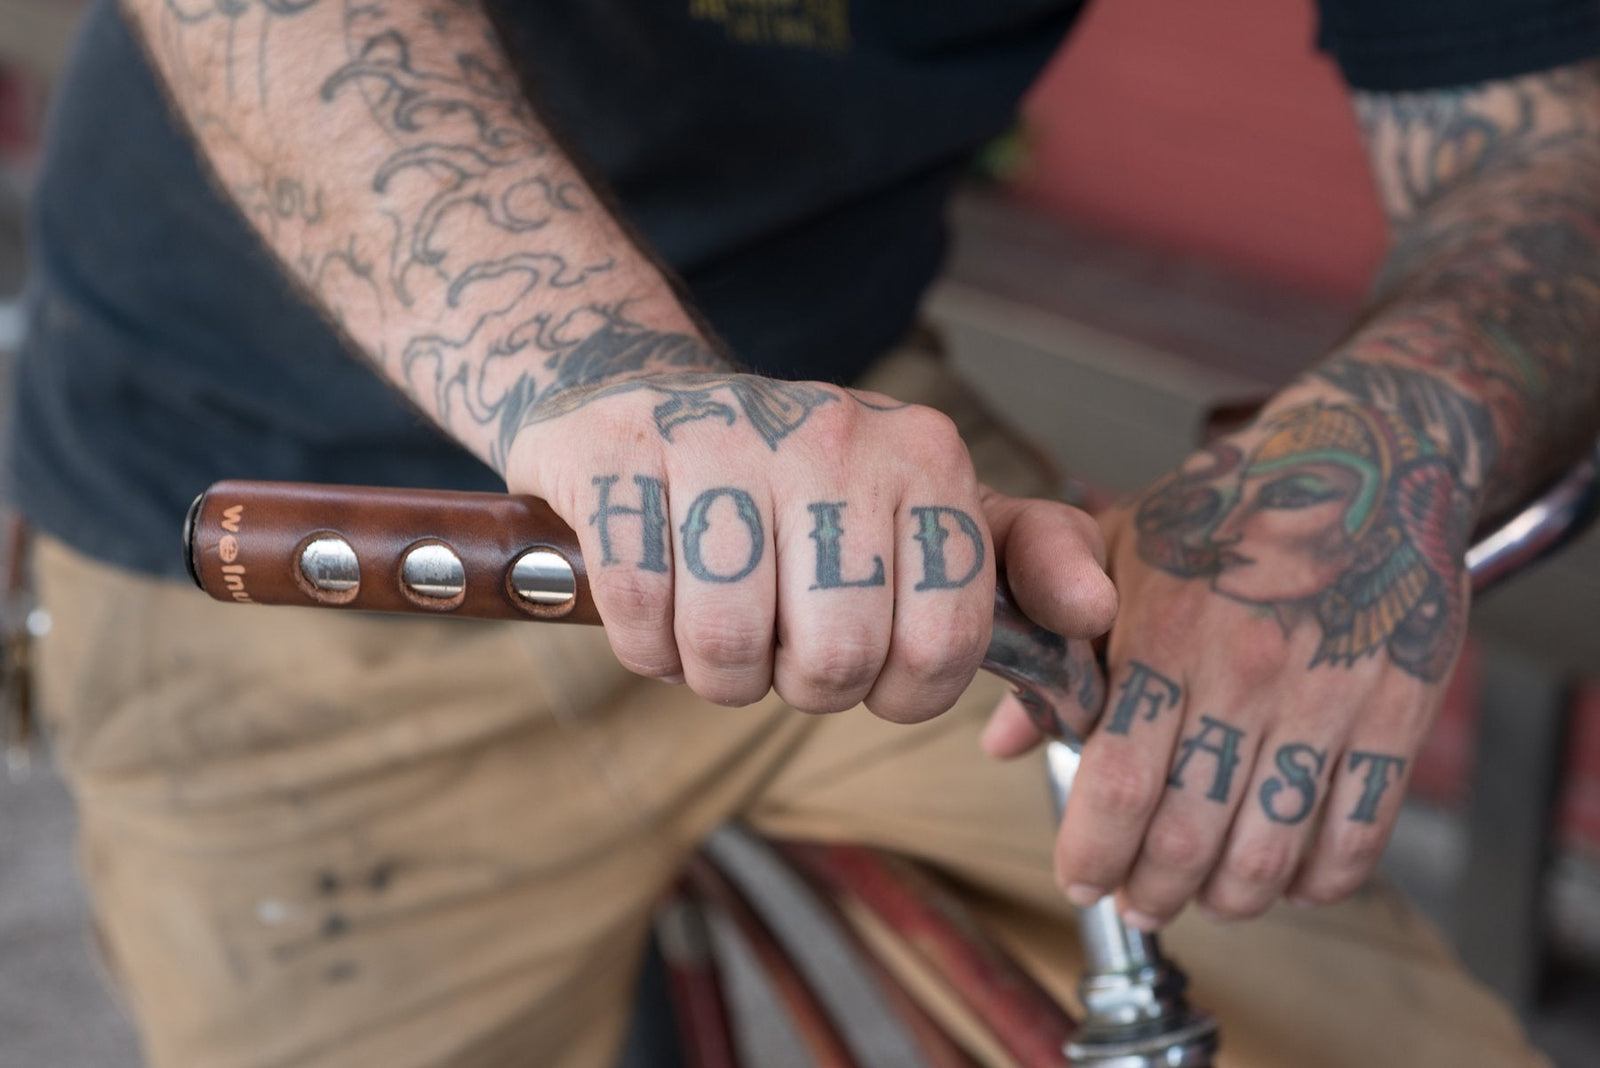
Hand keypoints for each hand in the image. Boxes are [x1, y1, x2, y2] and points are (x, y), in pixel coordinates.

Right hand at [506, 365, 1115, 721]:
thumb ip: (1025, 559)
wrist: (652, 402)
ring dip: (719, 673)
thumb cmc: (803, 483)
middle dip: (804, 686)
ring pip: (730, 647)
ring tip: (720, 629)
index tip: (872, 668)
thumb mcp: (928, 507)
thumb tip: (1097, 615)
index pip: (944, 644)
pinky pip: (642, 619)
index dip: (901, 691)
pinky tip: (660, 603)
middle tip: (785, 645)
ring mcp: (723, 440)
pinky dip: (647, 646)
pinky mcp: (621, 456)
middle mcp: (835, 437)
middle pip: (836, 659)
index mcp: (927, 456)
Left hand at [986, 402, 1474, 925]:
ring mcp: (1325, 699)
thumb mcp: (1120, 554)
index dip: (1092, 853)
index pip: (1118, 780)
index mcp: (1165, 635)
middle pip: (1186, 834)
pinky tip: (1292, 878)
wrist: (1365, 458)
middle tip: (1137, 901)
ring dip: (1228, 898)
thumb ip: (1057, 648)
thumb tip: (1001, 739)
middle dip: (1150, 890)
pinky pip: (1358, 834)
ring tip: (1207, 896)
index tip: (1079, 879)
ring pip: (1269, 852)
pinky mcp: (1396, 712)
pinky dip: (1319, 880)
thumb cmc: (1227, 506)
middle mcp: (1243, 675)